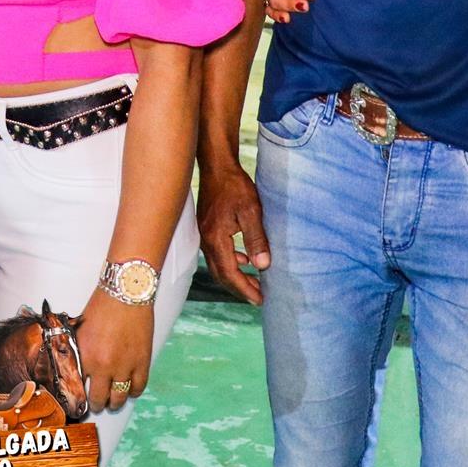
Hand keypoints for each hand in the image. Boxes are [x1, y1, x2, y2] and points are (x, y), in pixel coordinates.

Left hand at [77, 288, 153, 413]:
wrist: (126, 293)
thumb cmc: (101, 306)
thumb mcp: (81, 330)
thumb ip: (80, 351)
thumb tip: (76, 366)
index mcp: (85, 357)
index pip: (79, 388)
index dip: (79, 397)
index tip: (80, 401)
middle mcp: (103, 366)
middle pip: (99, 398)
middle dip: (98, 404)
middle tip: (98, 404)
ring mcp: (124, 366)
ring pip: (119, 397)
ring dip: (115, 402)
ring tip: (113, 402)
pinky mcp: (142, 362)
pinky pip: (138, 387)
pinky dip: (134, 392)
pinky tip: (130, 391)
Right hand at [196, 159, 270, 304]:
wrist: (217, 166)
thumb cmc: (234, 186)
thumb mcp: (251, 211)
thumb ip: (256, 239)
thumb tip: (263, 265)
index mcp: (216, 239)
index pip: (230, 273)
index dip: (245, 289)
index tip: (260, 300)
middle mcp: (206, 240)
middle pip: (221, 274)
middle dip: (240, 288)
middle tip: (258, 297)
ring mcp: (204, 234)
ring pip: (218, 265)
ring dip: (236, 276)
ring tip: (254, 282)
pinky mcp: (207, 228)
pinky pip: (217, 254)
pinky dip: (231, 262)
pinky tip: (243, 259)